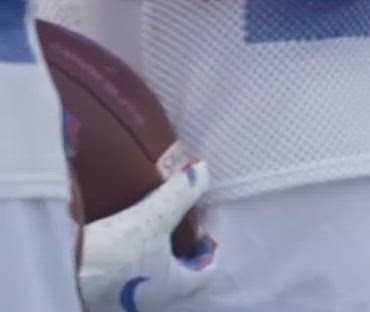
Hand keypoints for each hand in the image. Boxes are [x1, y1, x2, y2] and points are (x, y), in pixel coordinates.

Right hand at [78, 160, 216, 311]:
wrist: (61, 268)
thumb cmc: (112, 250)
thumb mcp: (154, 216)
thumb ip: (181, 193)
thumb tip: (203, 170)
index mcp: (174, 287)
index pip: (206, 272)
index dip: (209, 249)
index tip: (203, 230)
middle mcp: (153, 301)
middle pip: (180, 278)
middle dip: (183, 254)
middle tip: (181, 229)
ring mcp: (126, 302)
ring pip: (153, 281)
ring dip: (157, 260)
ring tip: (152, 233)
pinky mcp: (102, 296)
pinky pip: (128, 281)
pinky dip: (133, 265)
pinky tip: (122, 246)